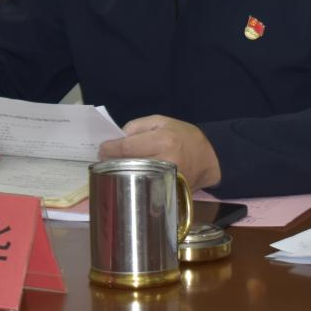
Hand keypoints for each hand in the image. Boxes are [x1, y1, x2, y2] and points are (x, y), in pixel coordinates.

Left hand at [98, 115, 220, 190]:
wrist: (209, 158)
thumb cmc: (184, 135)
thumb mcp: (162, 121)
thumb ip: (137, 126)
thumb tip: (118, 139)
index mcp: (163, 140)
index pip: (127, 148)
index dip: (109, 149)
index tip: (101, 149)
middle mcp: (165, 161)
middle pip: (128, 164)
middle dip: (112, 161)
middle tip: (104, 159)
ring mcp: (167, 179)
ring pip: (134, 177)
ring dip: (120, 172)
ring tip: (114, 167)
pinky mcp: (168, 189)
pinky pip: (144, 185)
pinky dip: (133, 181)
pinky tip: (128, 176)